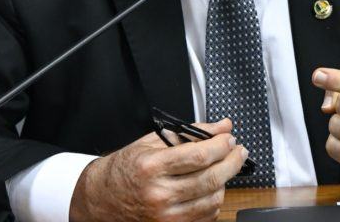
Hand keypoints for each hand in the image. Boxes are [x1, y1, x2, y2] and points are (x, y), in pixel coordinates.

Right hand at [69, 119, 247, 221]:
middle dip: (233, 162)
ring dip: (225, 182)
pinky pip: (205, 217)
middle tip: (238, 151)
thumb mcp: (152, 142)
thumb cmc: (125, 169)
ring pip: (213, 200)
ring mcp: (165, 216)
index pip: (200, 155)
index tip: (230, 138)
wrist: (100, 199)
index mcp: (152, 167)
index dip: (222, 145)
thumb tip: (222, 127)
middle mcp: (159, 194)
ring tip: (222, 169)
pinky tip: (210, 188)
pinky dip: (214, 201)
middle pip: (212, 178)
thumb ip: (190, 133)